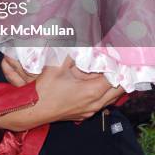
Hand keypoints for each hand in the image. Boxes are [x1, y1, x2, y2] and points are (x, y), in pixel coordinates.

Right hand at [0, 57, 123, 130]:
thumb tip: (79, 39)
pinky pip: (102, 104)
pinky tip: (98, 85)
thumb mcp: (57, 65)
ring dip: (114, 86)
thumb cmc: (44, 90)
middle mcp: (94, 103)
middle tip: (122, 64)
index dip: (118, 67)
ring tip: (113, 73)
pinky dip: (105, 94)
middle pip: (118, 91)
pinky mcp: (83, 115)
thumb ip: (71, 52)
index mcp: (91, 91)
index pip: (115, 79)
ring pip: (111, 99)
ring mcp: (89, 111)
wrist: (32, 110)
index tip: (119, 57)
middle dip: (121, 77)